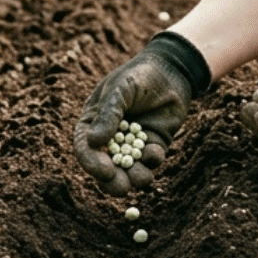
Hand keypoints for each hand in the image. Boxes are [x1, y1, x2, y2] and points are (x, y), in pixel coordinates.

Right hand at [73, 32, 211, 195]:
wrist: (171, 70)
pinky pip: (150, 161)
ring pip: (129, 170)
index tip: (104, 172)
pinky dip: (152, 161)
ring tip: (143, 177)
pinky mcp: (153, 144)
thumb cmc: (138, 75)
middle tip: (121, 187)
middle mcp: (110, 138)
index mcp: (93, 123)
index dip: (92, 163)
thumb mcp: (120, 91)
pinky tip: (155, 151)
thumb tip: (93, 142)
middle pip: (106, 168)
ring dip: (135, 177)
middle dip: (112, 181)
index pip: (85, 149)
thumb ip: (108, 115)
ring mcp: (132, 144)